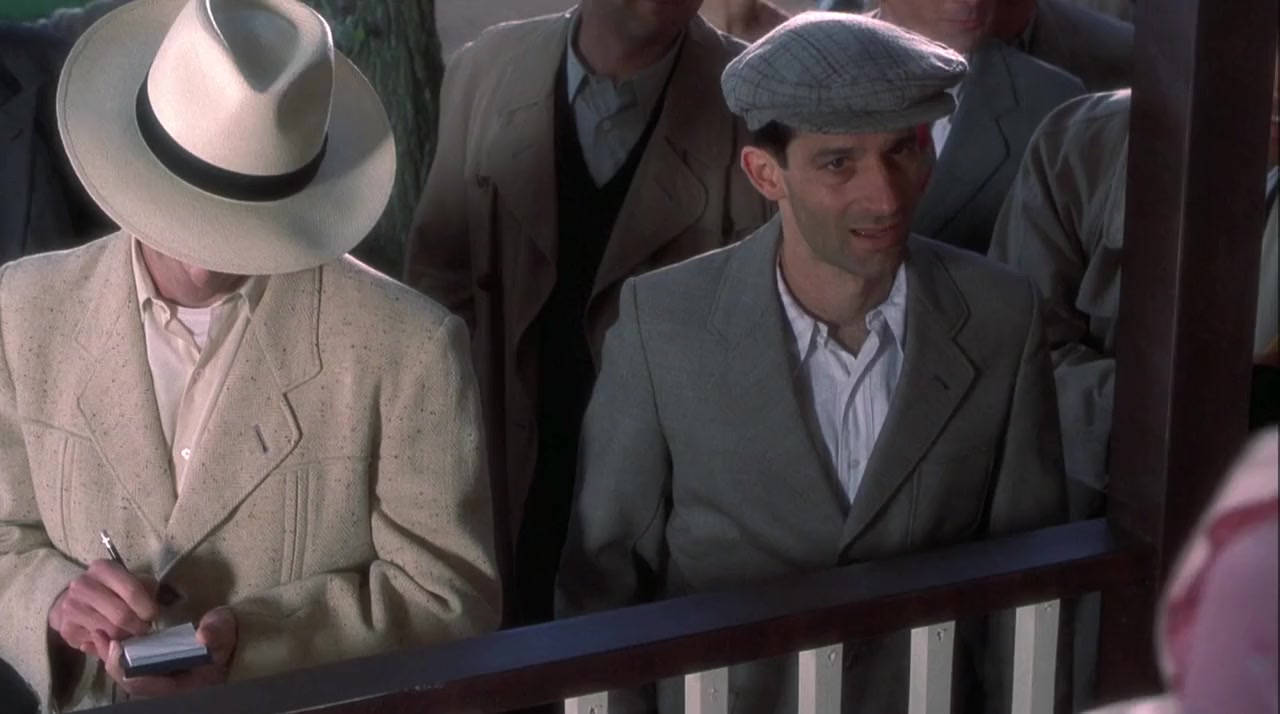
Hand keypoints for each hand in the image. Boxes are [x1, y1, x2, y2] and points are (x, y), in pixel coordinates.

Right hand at [48, 560, 157, 659]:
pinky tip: (113, 639)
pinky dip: (110, 645)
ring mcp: (71, 608)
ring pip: (110, 632)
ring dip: (125, 637)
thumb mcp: (131, 581)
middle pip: (121, 615)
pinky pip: (97, 644)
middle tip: (144, 629)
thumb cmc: (110, 589)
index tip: (153, 616)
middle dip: (138, 626)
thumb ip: (145, 590)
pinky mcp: (66, 629)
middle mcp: (83, 586)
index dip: (147, 608)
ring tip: (129, 633)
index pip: (132, 590)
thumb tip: (152, 612)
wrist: (72, 600)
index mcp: (102, 569)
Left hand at [104, 607, 236, 698]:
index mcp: (182, 686)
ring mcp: (157, 679)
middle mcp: (166, 687)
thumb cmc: (224, 634)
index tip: (116, 645)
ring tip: (97, 634)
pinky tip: (103, 639)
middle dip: (112, 662)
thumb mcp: (223, 631)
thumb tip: (203, 636)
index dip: (128, 669)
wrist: (225, 634)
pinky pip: (128, 666)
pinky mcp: (152, 668)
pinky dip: (115, 654)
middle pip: (131, 682)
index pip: (147, 684)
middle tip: (100, 637)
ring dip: (110, 657)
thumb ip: (216, 632)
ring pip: (127, 675)